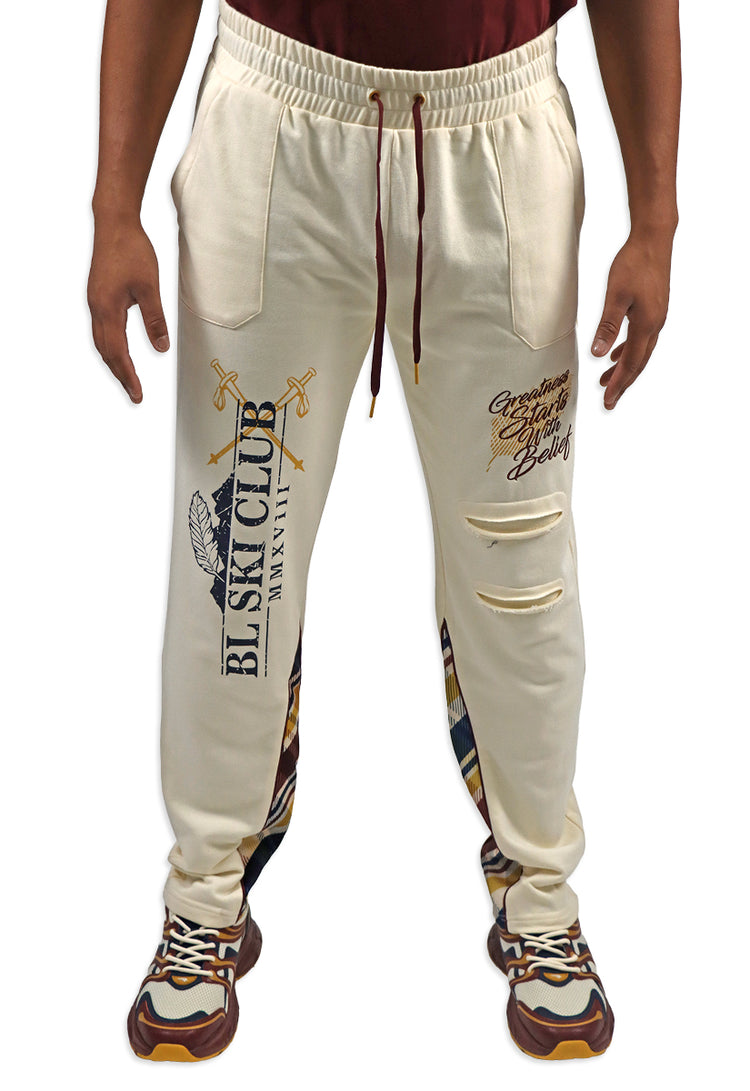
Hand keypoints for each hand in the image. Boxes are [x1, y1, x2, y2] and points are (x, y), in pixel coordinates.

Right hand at [87, 214, 169, 402]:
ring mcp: (95, 302)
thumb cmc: (132, 250)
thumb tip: (161, 347)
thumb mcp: (149, 287)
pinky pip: (102, 329)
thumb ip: (154, 319)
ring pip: (101, 342)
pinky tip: (119, 349)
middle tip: (135, 394)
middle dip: (120, 374)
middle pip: (106, 352)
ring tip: (127, 378)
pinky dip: (110, 346)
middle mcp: (97, 309)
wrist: (114, 223)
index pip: (117, 353)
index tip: (138, 394)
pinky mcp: (98, 296)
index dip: (128, 375)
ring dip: (114, 362)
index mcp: (108, 309)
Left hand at [590, 225, 675, 409]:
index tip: (607, 400)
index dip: (619, 383)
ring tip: (607, 379)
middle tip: (608, 400)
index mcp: (647, 325)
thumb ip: (607, 325)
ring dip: (625, 368)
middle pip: (638, 363)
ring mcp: (656, 317)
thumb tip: (598, 353)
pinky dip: (629, 351)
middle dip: (623, 382)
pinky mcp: (653, 309)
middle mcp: (655, 325)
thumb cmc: (634, 263)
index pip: (631, 364)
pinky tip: (617, 354)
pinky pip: (641, 338)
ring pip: (640, 351)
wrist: (654, 239)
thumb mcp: (616, 295)